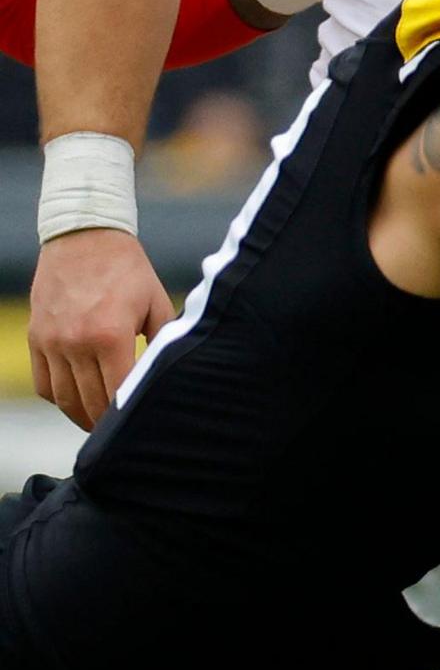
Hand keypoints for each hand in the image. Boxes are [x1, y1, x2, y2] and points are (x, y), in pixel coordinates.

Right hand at [29, 226, 172, 427]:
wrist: (83, 237)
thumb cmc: (128, 270)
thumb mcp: (156, 304)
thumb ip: (163, 342)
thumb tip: (173, 374)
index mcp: (110, 336)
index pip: (118, 393)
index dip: (129, 414)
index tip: (143, 423)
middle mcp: (75, 342)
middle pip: (90, 402)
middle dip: (107, 423)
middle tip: (124, 433)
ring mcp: (51, 341)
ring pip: (64, 398)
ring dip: (81, 416)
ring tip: (101, 423)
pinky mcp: (36, 337)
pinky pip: (43, 383)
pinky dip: (59, 398)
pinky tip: (77, 400)